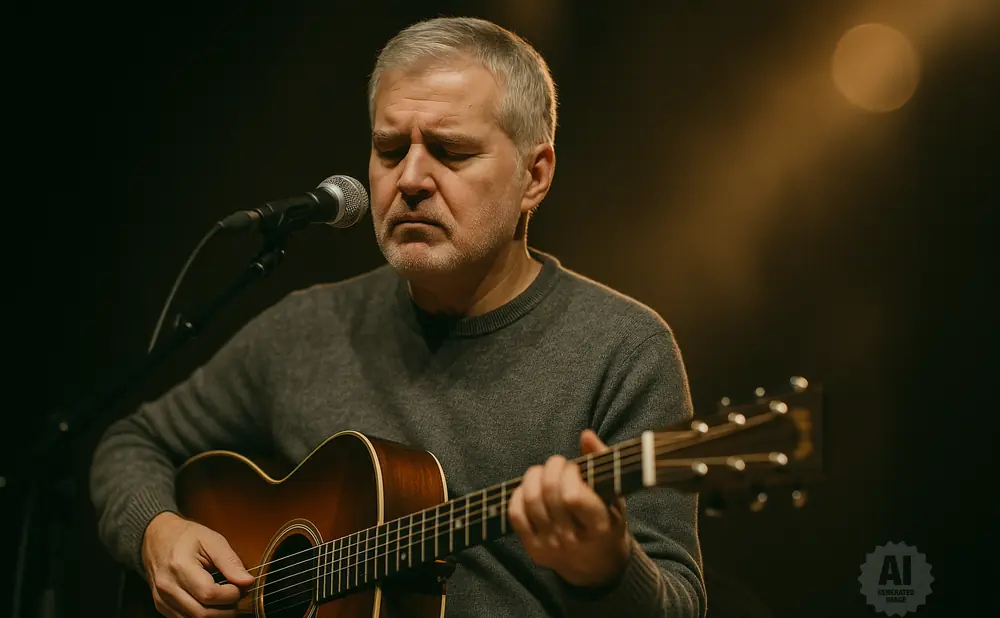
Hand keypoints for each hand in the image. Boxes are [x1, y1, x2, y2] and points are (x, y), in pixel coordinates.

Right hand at [141, 512, 253, 617]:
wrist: (156, 538)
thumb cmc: (185, 537)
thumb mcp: (212, 540)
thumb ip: (230, 562)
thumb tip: (247, 581)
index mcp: (180, 566)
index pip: (209, 594)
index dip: (230, 595)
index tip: (241, 587)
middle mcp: (167, 586)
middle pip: (202, 613)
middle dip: (227, 610)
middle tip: (238, 596)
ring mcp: (162, 599)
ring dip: (216, 615)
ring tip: (226, 600)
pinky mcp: (161, 606)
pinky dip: (202, 616)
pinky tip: (212, 604)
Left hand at [509, 429, 632, 587]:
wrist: (598, 565)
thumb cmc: (608, 519)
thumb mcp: (614, 493)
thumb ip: (603, 461)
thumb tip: (586, 435)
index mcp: (599, 526)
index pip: (572, 497)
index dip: (568, 474)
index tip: (574, 467)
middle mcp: (574, 540)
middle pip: (549, 494)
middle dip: (551, 469)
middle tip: (558, 464)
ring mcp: (551, 546)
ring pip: (531, 502)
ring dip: (533, 477)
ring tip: (543, 472)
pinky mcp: (534, 549)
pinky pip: (516, 515)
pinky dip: (518, 495)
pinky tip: (529, 488)